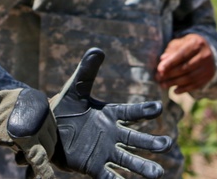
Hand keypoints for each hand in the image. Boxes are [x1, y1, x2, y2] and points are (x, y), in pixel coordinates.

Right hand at [0, 88, 57, 178]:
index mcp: (41, 101)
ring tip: (19, 161)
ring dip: (36, 160)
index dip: (43, 140)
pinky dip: (43, 171)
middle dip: (41, 150)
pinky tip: (46, 178)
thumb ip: (30, 119)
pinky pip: (39, 158)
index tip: (37, 148)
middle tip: (25, 157)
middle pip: (50, 138)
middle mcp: (42, 110)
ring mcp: (37, 124)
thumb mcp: (16, 109)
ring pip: (47, 149)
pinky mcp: (28, 139)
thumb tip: (41, 142)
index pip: (50, 126)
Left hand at [50, 48, 171, 178]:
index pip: (131, 113)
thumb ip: (87, 71)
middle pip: (135, 139)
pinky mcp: (93, 166)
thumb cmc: (65, 108)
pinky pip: (108, 175)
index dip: (143, 111)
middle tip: (167, 144)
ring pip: (128, 160)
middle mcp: (112, 134)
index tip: (158, 108)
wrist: (48, 130)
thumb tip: (98, 49)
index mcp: (110, 115)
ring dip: (143, 167)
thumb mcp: (75, 88)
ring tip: (158, 174)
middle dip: (151, 143)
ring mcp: (105, 152)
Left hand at [155, 34, 215, 93]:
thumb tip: (162, 60)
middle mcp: (205, 55)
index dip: (170, 63)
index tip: (159, 70)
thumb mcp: (179, 43)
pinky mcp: (209, 76)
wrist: (206, 50)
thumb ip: (171, 51)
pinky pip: (196, 85)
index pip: (182, 55)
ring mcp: (208, 66)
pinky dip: (184, 89)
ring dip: (175, 83)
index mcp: (197, 43)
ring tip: (163, 85)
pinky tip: (175, 90)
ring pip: (190, 78)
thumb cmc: (188, 45)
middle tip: (158, 78)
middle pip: (185, 67)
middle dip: (170, 74)